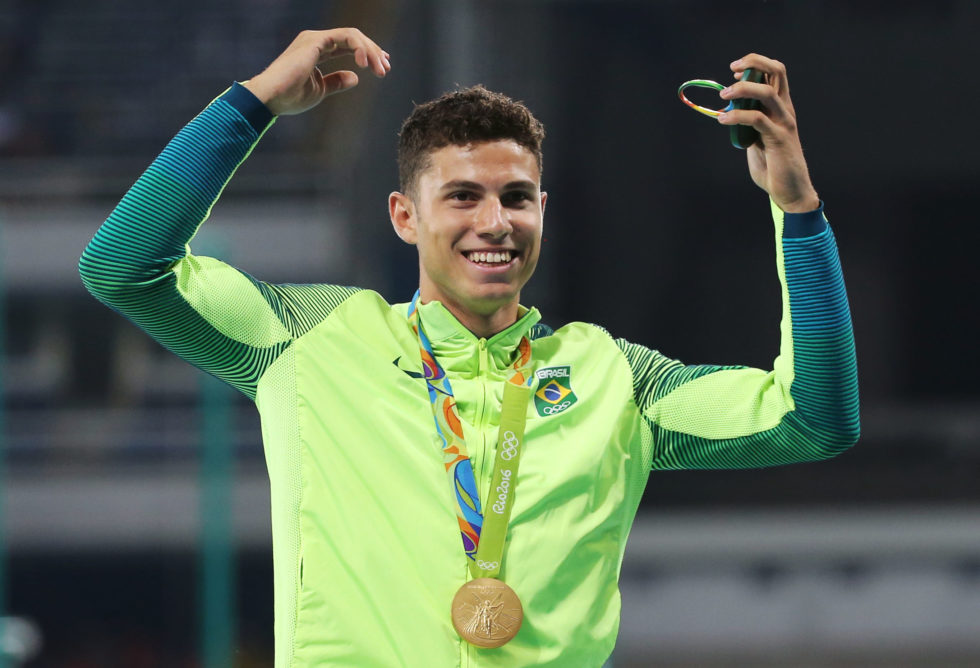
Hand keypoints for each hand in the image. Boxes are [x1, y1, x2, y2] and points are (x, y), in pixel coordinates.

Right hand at [243, 28, 390, 115]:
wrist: (272, 98)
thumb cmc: (291, 97)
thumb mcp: (320, 90)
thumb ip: (336, 81)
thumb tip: (356, 78)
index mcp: (316, 51)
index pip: (347, 46)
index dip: (367, 55)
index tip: (382, 68)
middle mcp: (316, 40)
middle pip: (353, 39)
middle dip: (373, 52)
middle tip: (386, 68)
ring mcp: (316, 38)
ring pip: (352, 36)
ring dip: (370, 51)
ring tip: (380, 69)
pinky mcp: (316, 40)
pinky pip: (346, 37)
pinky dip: (360, 48)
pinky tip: (366, 64)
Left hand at [717, 54, 818, 212]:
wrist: (790, 191)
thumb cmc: (773, 166)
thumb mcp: (757, 139)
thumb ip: (749, 124)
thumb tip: (729, 112)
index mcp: (781, 107)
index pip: (776, 72)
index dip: (756, 63)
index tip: (735, 69)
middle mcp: (785, 110)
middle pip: (777, 71)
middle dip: (753, 63)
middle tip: (732, 70)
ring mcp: (784, 123)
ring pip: (766, 91)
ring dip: (742, 89)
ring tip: (723, 97)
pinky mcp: (778, 138)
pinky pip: (757, 118)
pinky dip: (737, 116)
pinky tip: (723, 120)